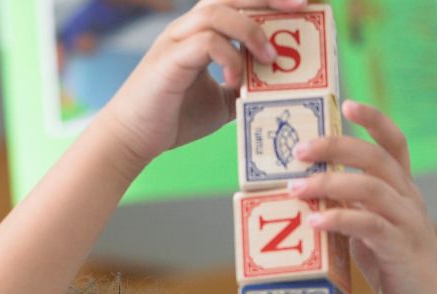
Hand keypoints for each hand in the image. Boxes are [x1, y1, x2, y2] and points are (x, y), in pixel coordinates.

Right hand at [99, 0, 308, 174]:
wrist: (135, 138)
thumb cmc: (175, 118)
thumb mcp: (221, 101)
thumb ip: (244, 87)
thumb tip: (277, 87)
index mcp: (201, 33)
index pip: (237, 2)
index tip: (302, 3)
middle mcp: (188, 28)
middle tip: (300, 5)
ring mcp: (177, 40)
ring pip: (216, 11)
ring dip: (250, 31)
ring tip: (270, 59)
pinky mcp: (169, 60)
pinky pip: (204, 41)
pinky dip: (228, 56)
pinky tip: (238, 81)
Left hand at [287, 100, 436, 293]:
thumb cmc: (397, 272)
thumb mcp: (373, 233)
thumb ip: (353, 210)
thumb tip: (315, 194)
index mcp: (405, 192)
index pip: (395, 143)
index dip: (374, 120)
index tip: (347, 104)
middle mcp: (410, 200)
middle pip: (375, 158)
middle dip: (335, 147)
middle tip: (299, 150)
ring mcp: (408, 224)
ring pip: (370, 188)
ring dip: (329, 184)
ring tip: (296, 189)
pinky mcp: (400, 249)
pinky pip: (368, 225)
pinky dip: (340, 219)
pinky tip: (316, 221)